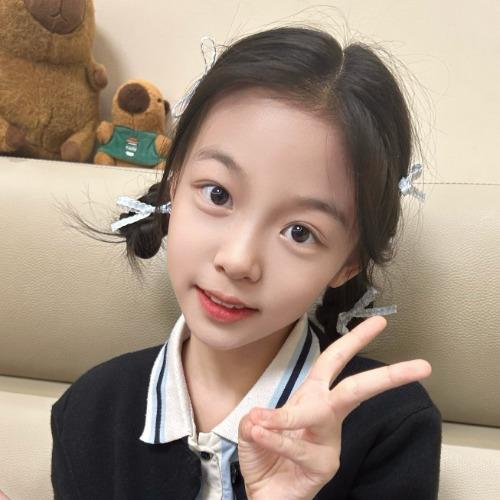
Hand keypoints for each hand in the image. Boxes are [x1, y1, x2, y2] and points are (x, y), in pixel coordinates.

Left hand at [237, 315, 431, 499]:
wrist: (266, 492)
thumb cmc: (265, 455)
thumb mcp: (253, 427)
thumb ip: (257, 417)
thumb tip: (261, 416)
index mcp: (314, 396)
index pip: (335, 361)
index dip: (354, 340)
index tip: (380, 323)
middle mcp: (326, 415)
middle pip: (356, 389)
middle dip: (386, 376)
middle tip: (419, 367)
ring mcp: (330, 442)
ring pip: (321, 414)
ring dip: (286, 417)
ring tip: (260, 422)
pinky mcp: (325, 467)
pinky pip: (297, 446)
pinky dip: (274, 440)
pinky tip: (259, 436)